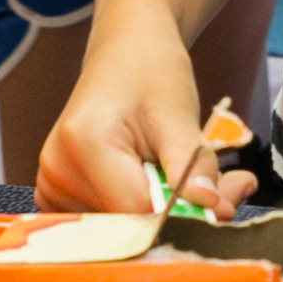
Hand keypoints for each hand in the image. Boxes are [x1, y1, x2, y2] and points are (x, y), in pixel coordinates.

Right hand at [34, 8, 255, 215]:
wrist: (124, 55)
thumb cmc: (152, 74)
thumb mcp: (179, 114)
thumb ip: (195, 165)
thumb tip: (216, 211)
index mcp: (84, 143)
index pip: (136, 209)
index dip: (183, 214)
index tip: (224, 201)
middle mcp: (57, 170)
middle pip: (129, 221)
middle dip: (182, 213)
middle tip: (231, 186)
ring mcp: (51, 186)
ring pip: (124, 226)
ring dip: (167, 212)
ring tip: (193, 175)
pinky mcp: (57, 197)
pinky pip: (111, 220)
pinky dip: (144, 210)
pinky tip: (160, 182)